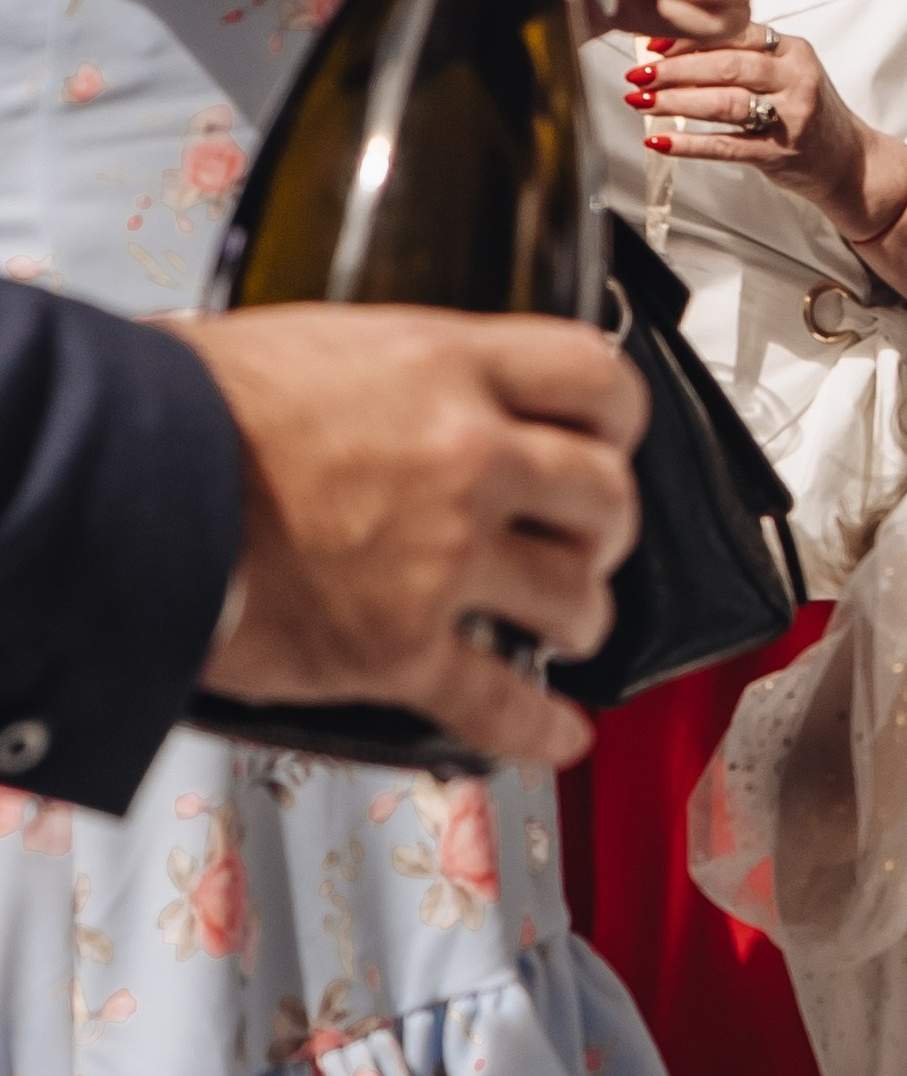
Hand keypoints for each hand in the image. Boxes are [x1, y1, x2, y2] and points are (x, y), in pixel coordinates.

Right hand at [171, 307, 645, 770]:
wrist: (119, 483)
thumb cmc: (187, 408)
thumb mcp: (316, 343)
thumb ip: (396, 373)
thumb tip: (408, 390)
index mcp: (446, 369)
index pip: (595, 376)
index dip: (618, 415)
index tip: (613, 436)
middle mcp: (465, 459)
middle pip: (605, 494)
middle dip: (606, 524)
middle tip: (589, 537)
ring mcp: (441, 559)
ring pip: (573, 598)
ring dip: (580, 616)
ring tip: (564, 623)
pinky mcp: (400, 648)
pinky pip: (499, 701)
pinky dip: (538, 727)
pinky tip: (558, 732)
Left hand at [626, 30, 865, 205]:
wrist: (849, 160)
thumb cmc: (807, 112)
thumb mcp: (787, 72)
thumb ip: (744, 57)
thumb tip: (674, 50)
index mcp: (794, 50)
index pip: (735, 32)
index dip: (690, 37)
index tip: (653, 43)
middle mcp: (795, 79)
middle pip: (726, 66)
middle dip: (674, 69)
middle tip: (638, 73)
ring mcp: (789, 118)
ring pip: (723, 104)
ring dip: (675, 103)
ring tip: (641, 102)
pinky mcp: (779, 154)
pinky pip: (725, 147)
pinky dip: (688, 144)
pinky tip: (660, 141)